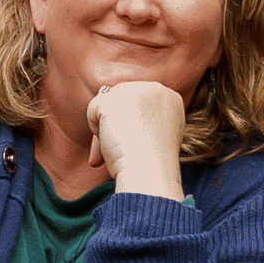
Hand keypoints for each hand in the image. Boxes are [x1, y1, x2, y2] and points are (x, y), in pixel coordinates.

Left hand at [85, 81, 185, 199]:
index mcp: (170, 99)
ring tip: (117, 148)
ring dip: (105, 129)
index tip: (133, 146)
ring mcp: (136, 90)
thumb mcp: (152, 138)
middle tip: (117, 150)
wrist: (149, 173)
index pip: (137, 102)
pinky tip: (111, 142)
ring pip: (106, 105)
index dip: (129, 124)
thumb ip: (139, 122)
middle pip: (120, 100)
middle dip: (113, 125)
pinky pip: (93, 109)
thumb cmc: (150, 165)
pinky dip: (96, 131)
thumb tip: (109, 119)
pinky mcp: (115, 97)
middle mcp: (156, 89)